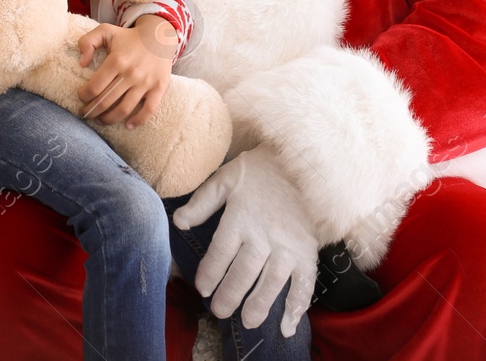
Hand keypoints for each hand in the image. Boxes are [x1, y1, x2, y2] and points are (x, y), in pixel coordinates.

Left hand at [76, 16, 174, 126]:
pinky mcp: (159, 87)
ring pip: (124, 109)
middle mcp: (132, 73)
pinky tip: (128, 125)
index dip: (84, 96)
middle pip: (106, 101)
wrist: (159, 35)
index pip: (95, 86)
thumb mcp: (105, 31)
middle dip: (91, 111)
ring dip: (108, 119)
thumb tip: (82, 63)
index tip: (81, 97)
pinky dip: (138, 120)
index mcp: (117, 60)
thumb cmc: (129, 37)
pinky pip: (149, 109)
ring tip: (100, 120)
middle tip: (86, 113)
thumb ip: (87, 42)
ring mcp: (146, 82)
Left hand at [172, 147, 316, 335]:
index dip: (209, 274)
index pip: (220, 253)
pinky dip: (298, 306)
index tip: (202, 288)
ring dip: (258, 305)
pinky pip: (305, 282)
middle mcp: (264, 235)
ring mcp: (288, 245)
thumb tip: (178, 222)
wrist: (307, 160)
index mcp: (241, 217)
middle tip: (219, 311)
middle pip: (242, 274)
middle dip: (228, 296)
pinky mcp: (308, 250)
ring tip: (247, 320)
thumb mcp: (228, 177)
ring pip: (271, 283)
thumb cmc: (264, 169)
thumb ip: (202, 201)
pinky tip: (288, 324)